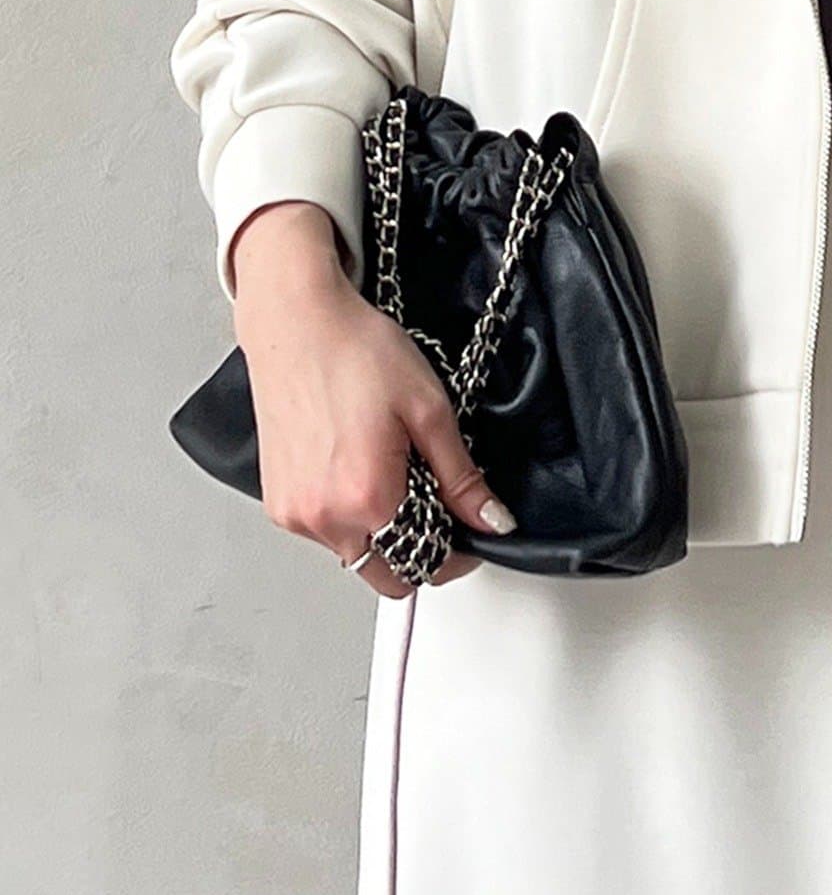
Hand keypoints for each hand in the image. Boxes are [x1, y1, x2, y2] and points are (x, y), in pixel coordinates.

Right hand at [229, 202, 515, 597]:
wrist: (297, 322)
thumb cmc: (355, 351)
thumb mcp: (429, 410)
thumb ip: (461, 476)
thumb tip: (491, 519)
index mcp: (368, 497)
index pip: (423, 564)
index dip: (455, 555)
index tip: (469, 535)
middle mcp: (323, 517)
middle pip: (385, 572)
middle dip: (417, 551)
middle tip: (435, 504)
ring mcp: (294, 513)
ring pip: (353, 554)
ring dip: (380, 532)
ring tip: (391, 470)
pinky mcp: (276, 501)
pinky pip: (323, 532)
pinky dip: (347, 516)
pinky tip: (357, 467)